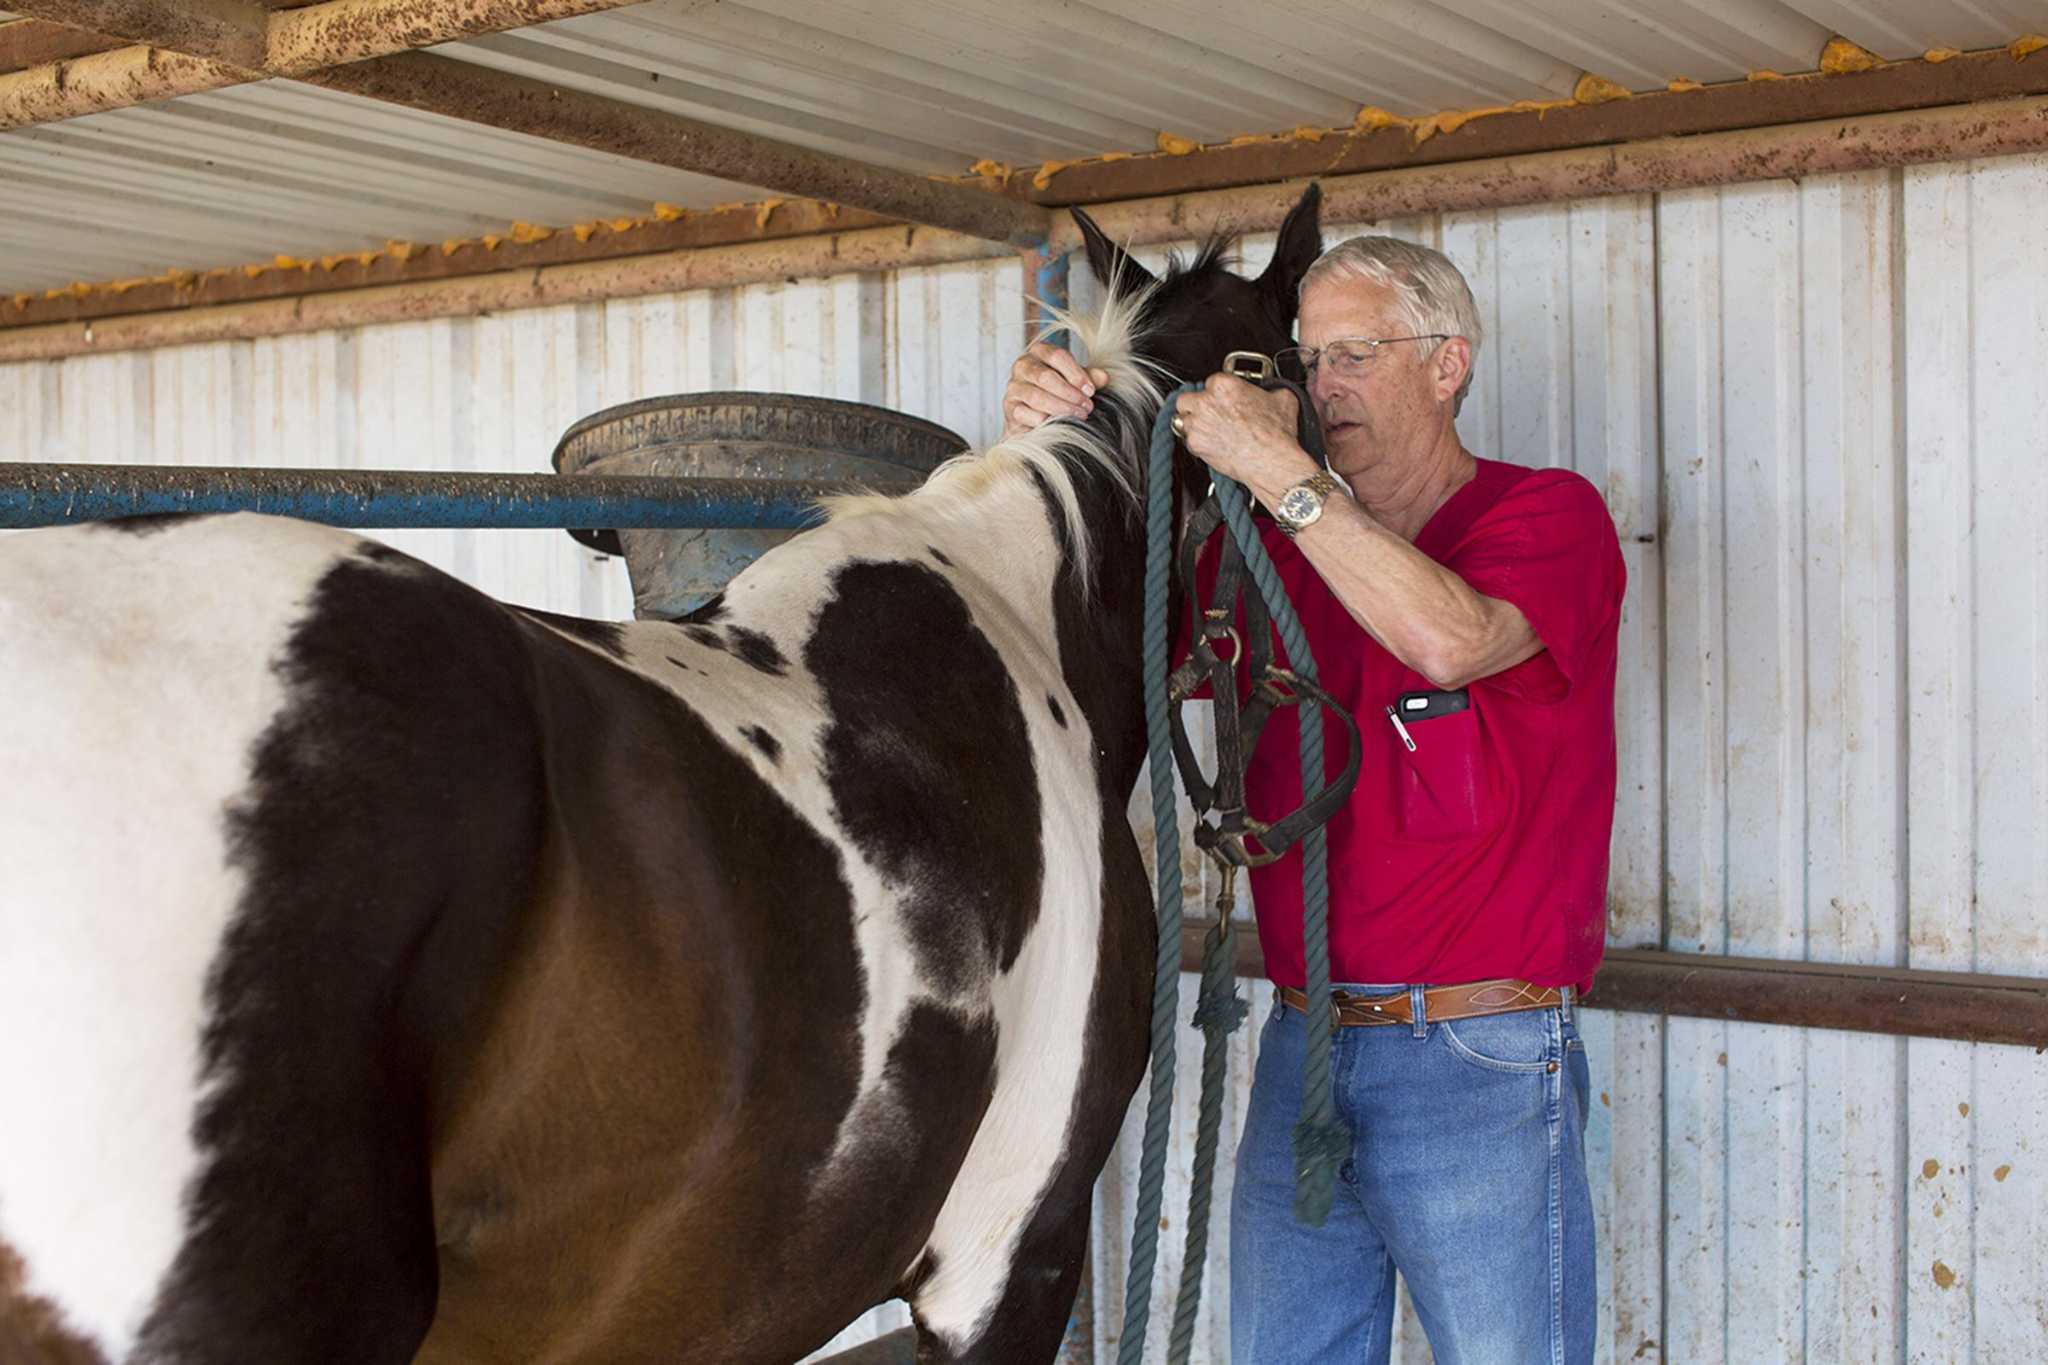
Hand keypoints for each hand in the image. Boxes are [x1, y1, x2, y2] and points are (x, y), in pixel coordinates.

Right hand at [1001, 342, 1109, 441]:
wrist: (1032, 416)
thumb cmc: (1056, 391)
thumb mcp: (1075, 380)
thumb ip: (1088, 377)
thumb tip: (1104, 377)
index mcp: (1039, 351)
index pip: (1057, 355)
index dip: (1075, 373)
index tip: (1091, 390)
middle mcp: (1023, 366)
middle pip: (1046, 376)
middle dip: (1070, 393)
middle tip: (1088, 406)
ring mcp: (1014, 387)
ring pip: (1037, 396)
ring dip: (1061, 408)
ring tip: (1079, 415)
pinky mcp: (1010, 408)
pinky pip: (1026, 414)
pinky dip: (1044, 420)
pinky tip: (1057, 424)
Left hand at [1171, 373, 1308, 489]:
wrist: (1272, 461)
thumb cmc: (1275, 434)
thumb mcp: (1283, 399)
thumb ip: (1270, 390)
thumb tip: (1271, 392)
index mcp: (1224, 385)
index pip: (1209, 382)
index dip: (1216, 393)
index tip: (1222, 400)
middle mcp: (1207, 401)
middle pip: (1187, 399)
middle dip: (1195, 406)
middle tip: (1208, 414)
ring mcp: (1198, 423)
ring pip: (1182, 419)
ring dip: (1192, 424)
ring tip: (1207, 430)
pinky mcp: (1195, 444)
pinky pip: (1187, 441)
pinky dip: (1196, 443)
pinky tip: (1210, 445)